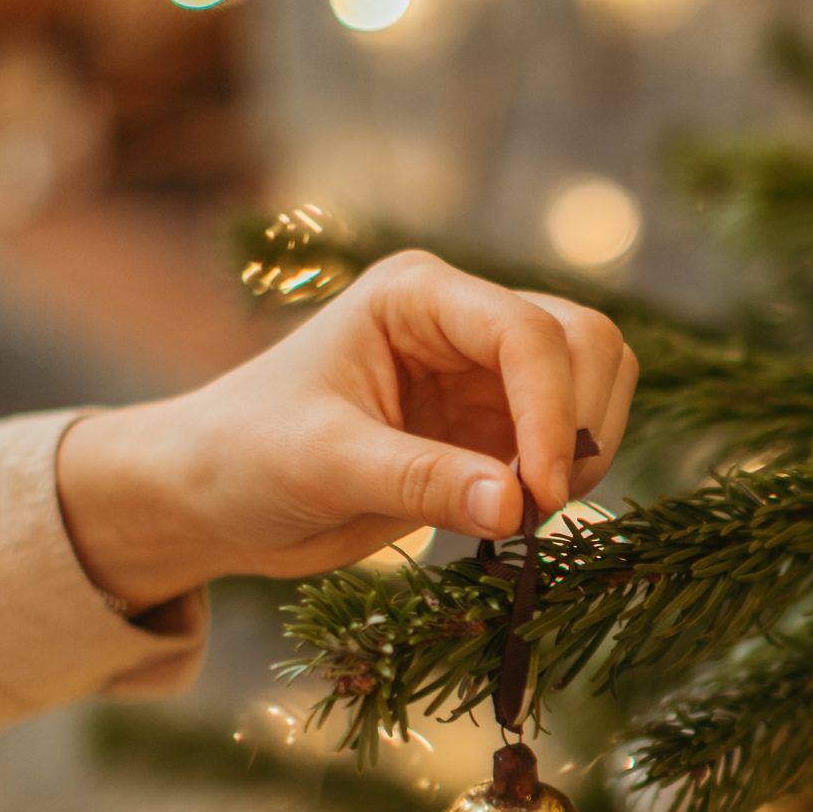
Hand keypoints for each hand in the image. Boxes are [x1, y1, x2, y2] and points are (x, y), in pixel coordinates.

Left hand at [57, 250, 639, 610]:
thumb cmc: (245, 457)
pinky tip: (517, 514)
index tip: (542, 495)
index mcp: (417, 297)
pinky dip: (570, 473)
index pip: (526, 331)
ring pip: (596, 379)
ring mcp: (485, 370)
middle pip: (583, 340)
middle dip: (579, 423)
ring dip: (587, 447)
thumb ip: (422, 481)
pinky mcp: (497, 423)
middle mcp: (462, 319)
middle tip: (537, 506)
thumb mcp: (325, 466)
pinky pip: (573, 434)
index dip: (551, 411)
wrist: (216, 497)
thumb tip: (518, 505)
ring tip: (528, 512)